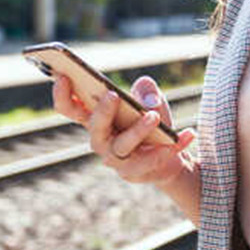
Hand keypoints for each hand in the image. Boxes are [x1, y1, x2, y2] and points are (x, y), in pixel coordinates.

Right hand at [51, 73, 194, 185]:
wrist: (170, 153)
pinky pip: (153, 161)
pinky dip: (173, 146)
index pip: (70, 108)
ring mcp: (116, 160)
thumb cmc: (152, 121)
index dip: (62, 95)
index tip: (63, 76)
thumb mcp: (151, 99)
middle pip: (95, 129)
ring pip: (122, 147)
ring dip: (138, 130)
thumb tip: (146, 98)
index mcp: (96, 119)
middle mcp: (101, 140)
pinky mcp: (135, 173)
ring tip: (154, 116)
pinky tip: (188, 134)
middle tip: (113, 95)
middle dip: (102, 112)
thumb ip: (146, 91)